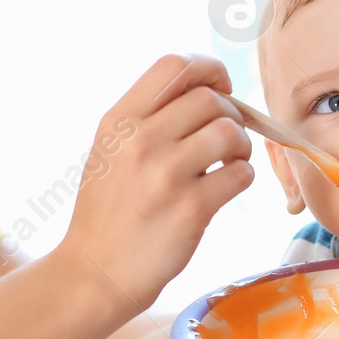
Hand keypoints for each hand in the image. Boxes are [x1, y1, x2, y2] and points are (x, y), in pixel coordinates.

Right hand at [55, 55, 253, 313]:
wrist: (95, 273)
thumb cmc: (107, 213)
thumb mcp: (109, 151)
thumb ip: (146, 119)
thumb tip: (208, 92)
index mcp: (119, 120)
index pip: (175, 65)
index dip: (209, 69)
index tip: (219, 87)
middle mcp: (140, 140)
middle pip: (210, 98)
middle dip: (229, 114)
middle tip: (225, 138)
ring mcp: (166, 174)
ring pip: (230, 132)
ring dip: (240, 145)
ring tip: (228, 162)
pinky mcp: (192, 208)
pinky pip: (240, 174)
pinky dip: (243, 177)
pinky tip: (227, 187)